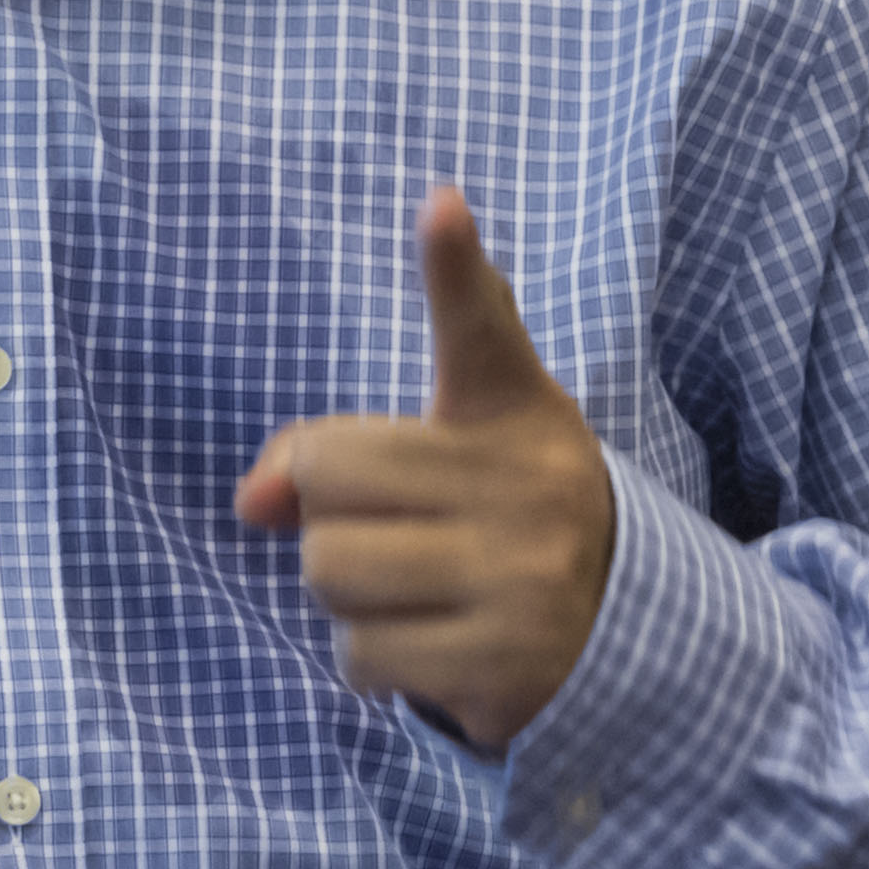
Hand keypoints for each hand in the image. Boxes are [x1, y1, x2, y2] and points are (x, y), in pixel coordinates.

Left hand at [234, 185, 616, 751]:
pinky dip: (374, 657)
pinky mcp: (505, 665)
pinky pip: (360, 655)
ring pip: (330, 573)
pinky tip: (435, 643)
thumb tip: (248, 502)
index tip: (439, 204)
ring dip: (348, 595)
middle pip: (324, 484)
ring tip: (418, 589)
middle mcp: (525, 484)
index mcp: (510, 411)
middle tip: (402, 530)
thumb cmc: (503, 515)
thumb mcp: (461, 442)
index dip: (454, 264)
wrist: (620, 633)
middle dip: (332, 517)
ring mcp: (521, 577)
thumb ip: (335, 446)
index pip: (478, 329)